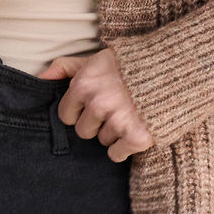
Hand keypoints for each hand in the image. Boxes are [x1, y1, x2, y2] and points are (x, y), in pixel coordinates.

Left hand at [37, 47, 155, 162]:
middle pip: (84, 132)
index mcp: (84, 85)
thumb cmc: (128, 66)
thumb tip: (40, 79)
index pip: (66, 116)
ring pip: (102, 141)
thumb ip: (65, 67)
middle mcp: (98, 104)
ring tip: (130, 113)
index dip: (80, 112)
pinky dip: (126, 146)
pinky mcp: (137, 137)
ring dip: (114, 132)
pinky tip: (136, 128)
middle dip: (97, 123)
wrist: (173, 69)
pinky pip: (116, 154)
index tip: (95, 104)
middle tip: (116, 108)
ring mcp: (118, 121)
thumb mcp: (95, 59)